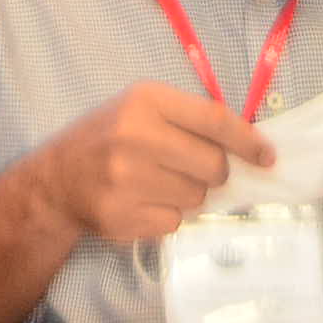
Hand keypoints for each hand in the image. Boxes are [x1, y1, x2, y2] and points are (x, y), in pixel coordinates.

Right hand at [28, 80, 272, 243]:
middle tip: (192, 168)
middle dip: (214, 172)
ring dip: (188, 194)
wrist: (54, 180)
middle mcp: (135, 136)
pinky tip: (142, 202)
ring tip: (158, 183)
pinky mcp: (121, 216)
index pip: (215, 120)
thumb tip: (249, 146)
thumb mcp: (140, 109)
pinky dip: (167, 215)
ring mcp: (126, 179)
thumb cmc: (107, 138)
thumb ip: (187, 119)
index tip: (268, 156)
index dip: (248, 140)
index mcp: (145, 101)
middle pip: (213, 165)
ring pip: (197, 197)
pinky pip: (174, 221)